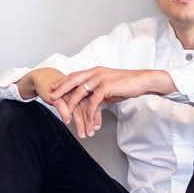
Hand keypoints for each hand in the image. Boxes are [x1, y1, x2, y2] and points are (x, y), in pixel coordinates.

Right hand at [18, 67, 96, 137]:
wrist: (44, 77)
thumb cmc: (60, 88)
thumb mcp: (73, 95)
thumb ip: (82, 104)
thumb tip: (92, 118)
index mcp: (83, 89)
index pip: (92, 104)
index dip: (95, 116)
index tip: (96, 127)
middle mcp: (76, 90)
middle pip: (85, 107)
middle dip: (89, 122)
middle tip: (90, 133)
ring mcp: (66, 92)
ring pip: (75, 108)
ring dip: (79, 122)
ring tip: (81, 133)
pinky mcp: (56, 94)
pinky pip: (61, 104)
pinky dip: (65, 113)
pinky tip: (67, 121)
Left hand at [48, 67, 172, 135]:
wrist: (143, 81)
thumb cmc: (127, 85)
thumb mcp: (109, 88)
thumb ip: (98, 92)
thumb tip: (91, 102)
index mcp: (95, 71)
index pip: (74, 75)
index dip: (63, 82)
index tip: (53, 88)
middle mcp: (95, 72)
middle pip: (73, 80)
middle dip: (61, 89)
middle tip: (51, 98)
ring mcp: (100, 78)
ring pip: (81, 91)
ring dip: (73, 106)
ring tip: (66, 117)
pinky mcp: (107, 86)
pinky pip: (94, 101)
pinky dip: (90, 112)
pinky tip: (88, 121)